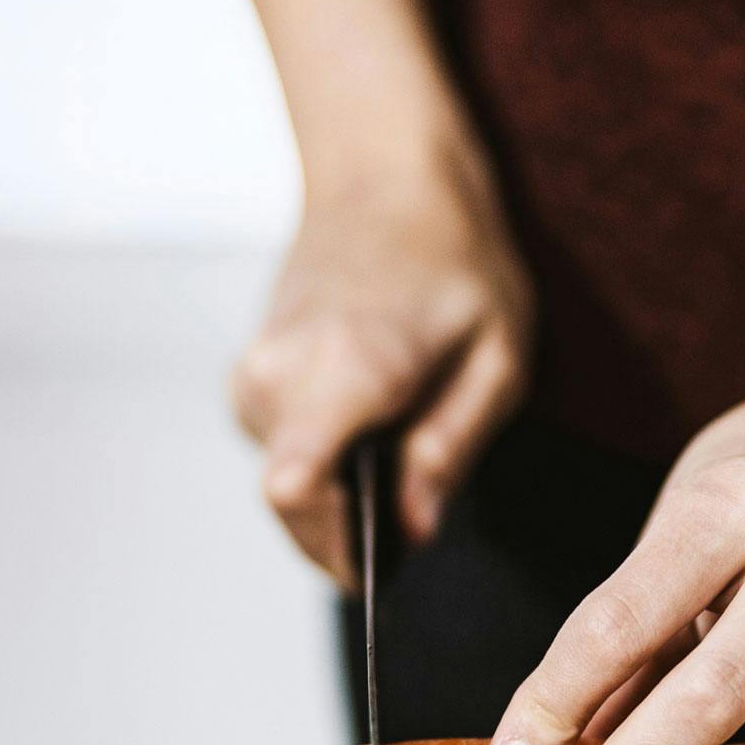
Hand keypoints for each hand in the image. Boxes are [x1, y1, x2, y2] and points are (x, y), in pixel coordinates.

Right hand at [231, 146, 532, 585]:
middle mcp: (278, 375)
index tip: (383, 566)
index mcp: (347, 367)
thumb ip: (451, 449)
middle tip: (420, 489)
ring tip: (401, 436)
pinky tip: (370, 422)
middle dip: (357, 527)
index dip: (338, 548)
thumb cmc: (452, 259)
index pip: (294, 487)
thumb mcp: (498, 357)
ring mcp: (252, 377)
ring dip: (343, 493)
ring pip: (288, 487)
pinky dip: (325, 462)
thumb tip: (415, 529)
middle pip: (296, 509)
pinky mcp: (247, 382)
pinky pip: (282, 455)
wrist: (381, 178)